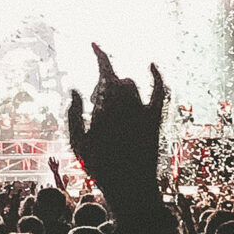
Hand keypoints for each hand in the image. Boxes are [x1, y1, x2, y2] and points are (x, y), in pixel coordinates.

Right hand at [67, 44, 169, 222]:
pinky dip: (157, 76)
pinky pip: (159, 92)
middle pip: (114, 82)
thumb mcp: (78, 144)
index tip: (94, 44)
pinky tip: (151, 64)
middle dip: (103, 86)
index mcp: (104, 112)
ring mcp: (143, 113)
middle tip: (96, 106)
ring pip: (131, 85)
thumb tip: (75, 89)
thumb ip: (73, 115)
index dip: (100, 55)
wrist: (131, 189)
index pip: (104, 74)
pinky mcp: (155, 120)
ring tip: (110, 107)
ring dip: (119, 88)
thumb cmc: (101, 168)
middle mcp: (126, 108)